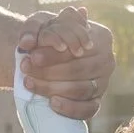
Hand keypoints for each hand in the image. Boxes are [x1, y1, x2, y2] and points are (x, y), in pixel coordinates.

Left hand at [19, 5, 114, 120]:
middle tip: (26, 70)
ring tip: (30, 83)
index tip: (32, 56)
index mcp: (101, 37)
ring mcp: (103, 82)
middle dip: (49, 72)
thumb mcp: (41, 23)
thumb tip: (26, 42)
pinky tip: (52, 103)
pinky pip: (88, 109)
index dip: (53, 54)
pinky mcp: (97, 101)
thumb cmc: (48, 35)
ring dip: (53, 89)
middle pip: (78, 70)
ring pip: (81, 90)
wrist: (49, 55)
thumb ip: (32, 28)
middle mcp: (107, 60)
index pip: (76, 48)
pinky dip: (70, 108)